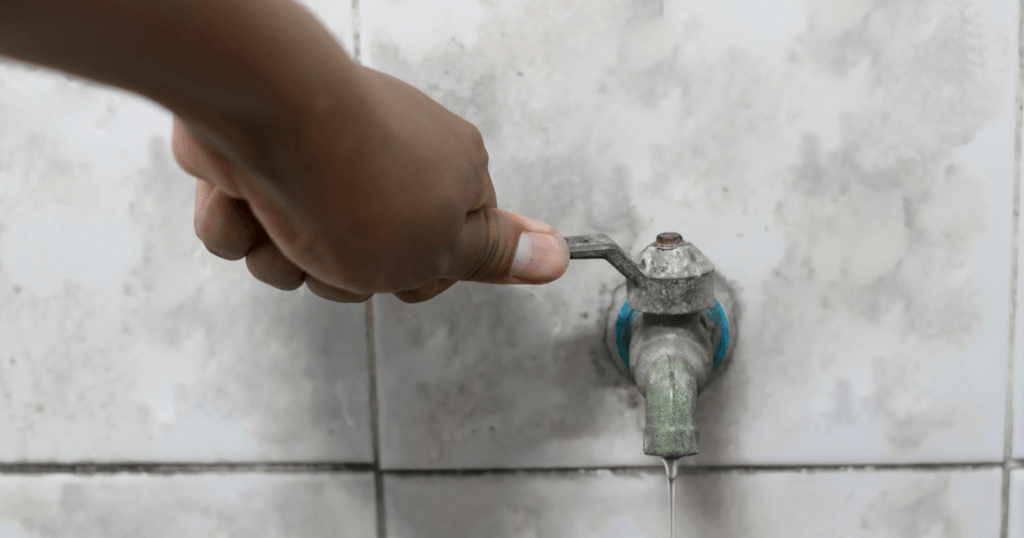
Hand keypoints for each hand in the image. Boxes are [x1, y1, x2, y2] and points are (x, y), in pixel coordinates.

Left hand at [172, 64, 569, 302]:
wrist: (264, 115)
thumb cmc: (358, 178)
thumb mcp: (444, 246)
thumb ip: (495, 256)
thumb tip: (555, 257)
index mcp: (449, 174)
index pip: (446, 251)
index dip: (415, 277)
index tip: (399, 272)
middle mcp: (388, 161)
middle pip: (363, 261)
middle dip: (337, 275)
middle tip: (340, 248)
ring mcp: (321, 160)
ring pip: (297, 253)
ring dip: (282, 256)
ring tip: (287, 222)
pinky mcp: (262, 160)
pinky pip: (247, 226)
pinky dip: (238, 223)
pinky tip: (247, 199)